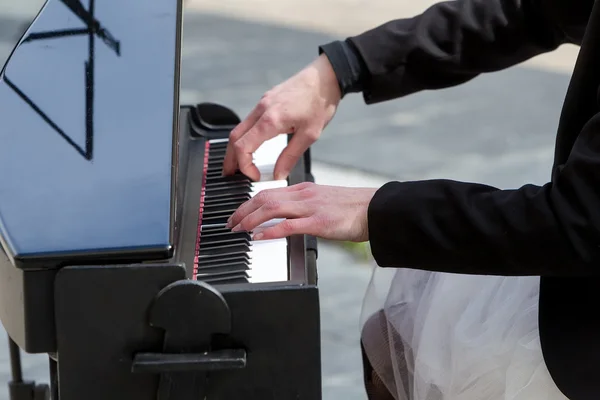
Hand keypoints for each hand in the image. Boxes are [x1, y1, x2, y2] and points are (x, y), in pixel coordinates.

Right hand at [222, 54, 341, 180]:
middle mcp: (261, 110)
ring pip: (239, 129)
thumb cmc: (320, 102)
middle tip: (231, 175)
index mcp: (270, 120)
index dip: (244, 166)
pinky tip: (251, 145)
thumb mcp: (309, 135)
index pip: (243, 147)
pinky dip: (245, 136)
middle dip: (231, 159)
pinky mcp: (265, 100)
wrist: (325, 77)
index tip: (255, 176)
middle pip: (234, 138)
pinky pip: (248, 121)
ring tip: (239, 164)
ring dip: (236, 148)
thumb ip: (290, 156)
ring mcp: (261, 104)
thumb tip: (278, 174)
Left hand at [225, 182, 377, 241]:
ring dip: (250, 219)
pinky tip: (258, 237)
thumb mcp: (324, 202)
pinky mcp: (318, 223)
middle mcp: (304, 195)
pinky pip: (287, 225)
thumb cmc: (354, 209)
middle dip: (243, 210)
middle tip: (230, 223)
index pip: (269, 192)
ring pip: (271, 208)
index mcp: (305, 189)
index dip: (249, 202)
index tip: (239, 213)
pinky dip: (269, 230)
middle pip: (264, 198)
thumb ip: (305, 207)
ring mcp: (310, 208)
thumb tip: (288, 219)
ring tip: (238, 229)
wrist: (376, 209)